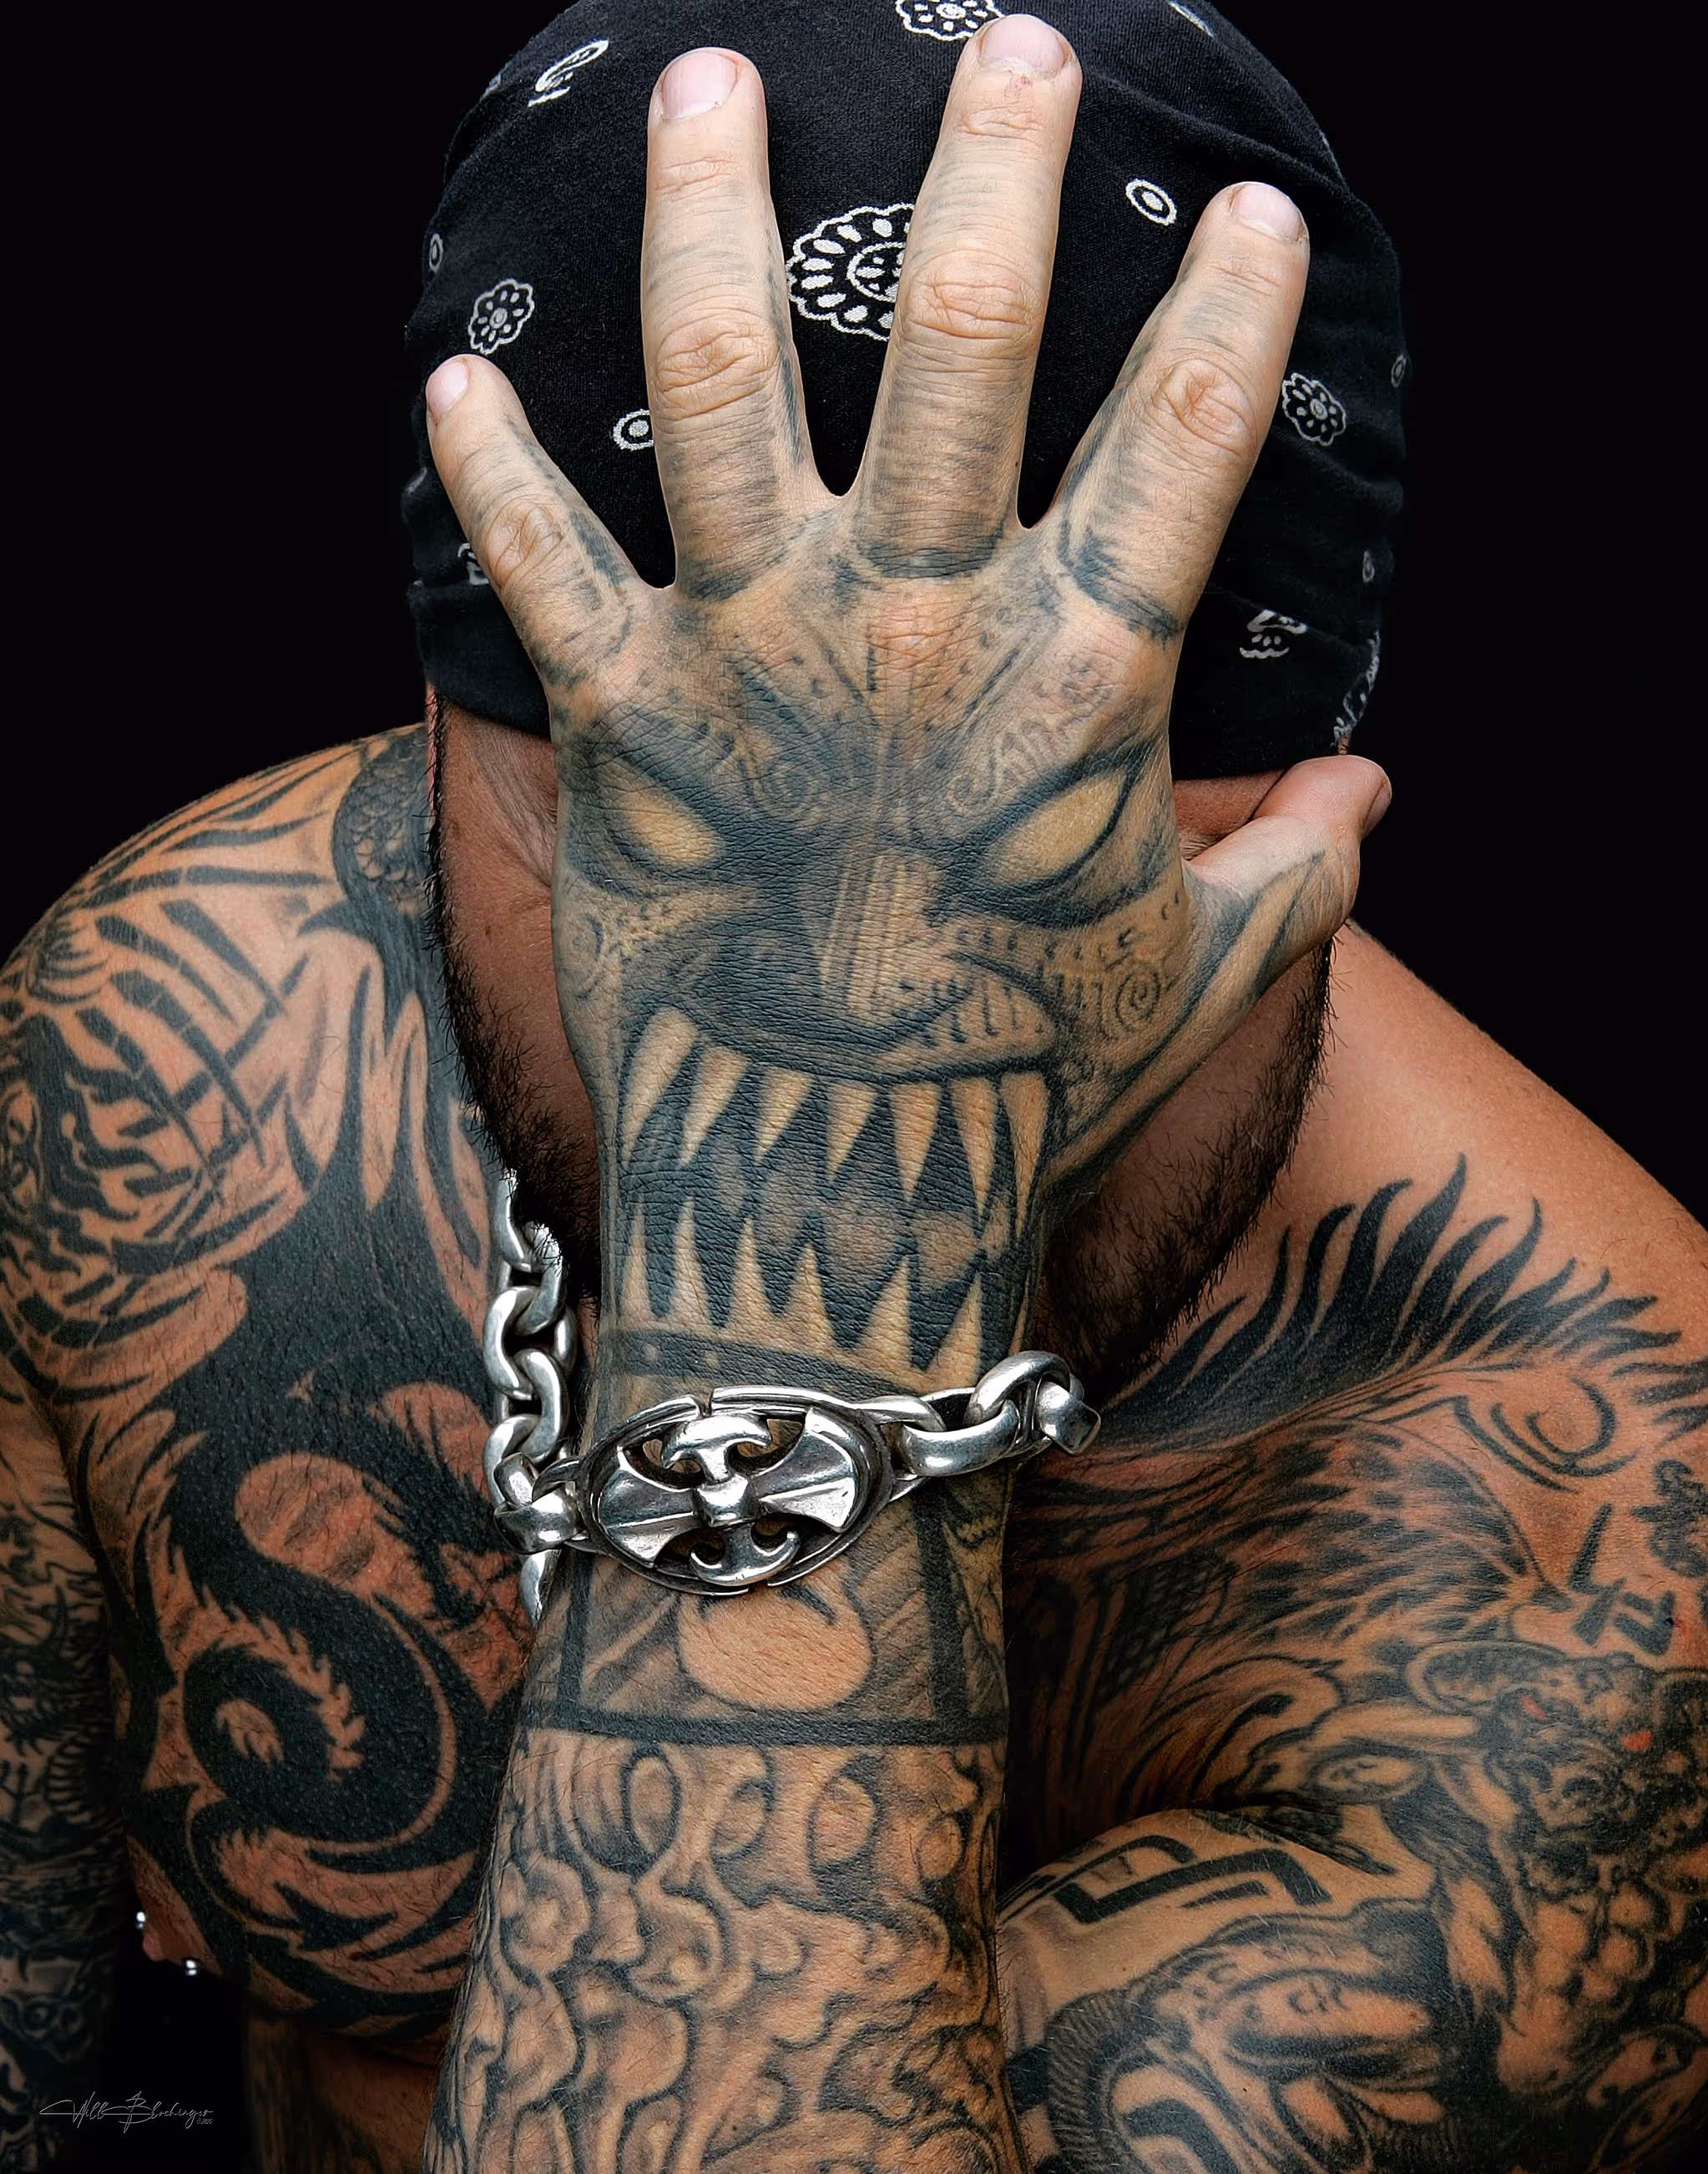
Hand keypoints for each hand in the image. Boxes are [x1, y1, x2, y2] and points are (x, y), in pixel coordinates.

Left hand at [425, 16, 1388, 1405]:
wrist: (829, 1204)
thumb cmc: (1024, 1089)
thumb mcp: (1199, 975)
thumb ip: (1301, 873)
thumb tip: (1379, 794)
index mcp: (1081, 685)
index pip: (1184, 443)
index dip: (1231, 312)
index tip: (1252, 214)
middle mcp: (914, 635)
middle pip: (966, 345)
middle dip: (998, 174)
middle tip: (1012, 49)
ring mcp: (754, 664)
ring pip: (722, 382)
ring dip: (710, 215)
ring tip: (705, 84)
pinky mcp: (620, 726)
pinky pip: (538, 566)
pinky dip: (488, 473)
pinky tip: (451, 379)